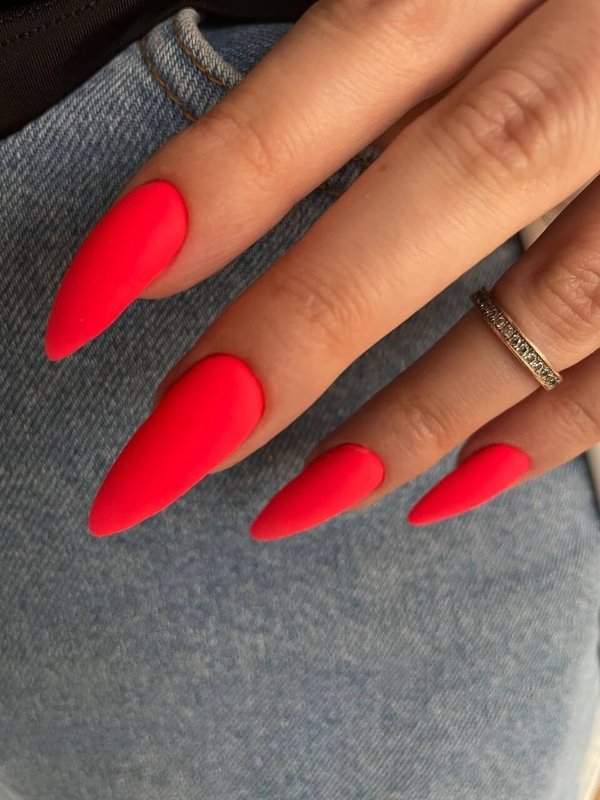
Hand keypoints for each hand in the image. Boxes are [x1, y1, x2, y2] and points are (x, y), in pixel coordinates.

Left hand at [45, 0, 599, 537]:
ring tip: (299, 498)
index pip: (341, 67)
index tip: (95, 298)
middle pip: (442, 192)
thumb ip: (384, 40)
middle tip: (165, 456)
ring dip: (415, 413)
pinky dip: (551, 426)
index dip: (211, 185)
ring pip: (557, 294)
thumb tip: (230, 179)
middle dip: (295, 337)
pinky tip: (455, 485)